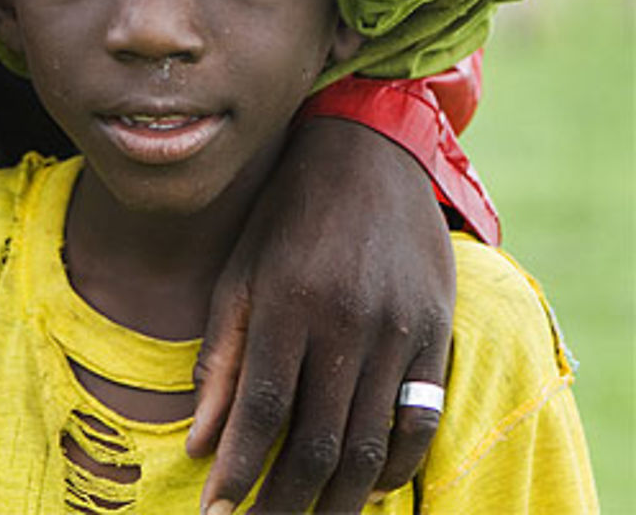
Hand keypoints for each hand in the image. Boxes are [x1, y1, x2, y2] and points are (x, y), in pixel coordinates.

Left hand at [186, 117, 455, 513]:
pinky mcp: (436, 332)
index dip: (237, 473)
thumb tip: (199, 443)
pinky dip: (394, 466)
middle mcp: (348, 321)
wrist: (367, 155)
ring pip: (370, 444)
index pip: (262, 411)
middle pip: (317, 442)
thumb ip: (221, 356)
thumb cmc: (287, 214)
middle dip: (283, 503)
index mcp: (290, 301)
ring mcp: (399, 329)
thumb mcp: (240, 270)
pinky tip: (366, 486)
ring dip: (337, 500)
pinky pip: (420, 421)